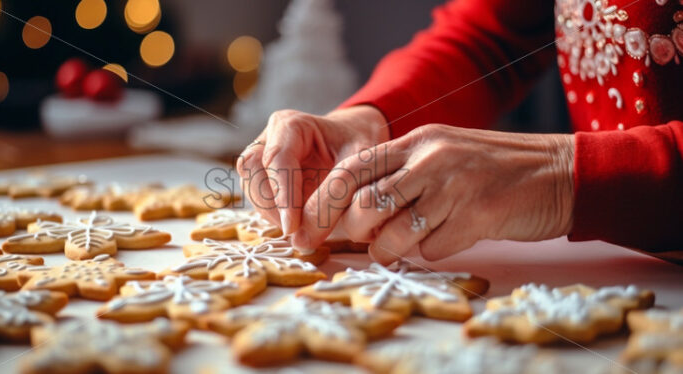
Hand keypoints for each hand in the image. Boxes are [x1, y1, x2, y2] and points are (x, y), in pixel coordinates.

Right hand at [236, 106, 388, 235]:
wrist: (355, 140)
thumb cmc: (358, 146)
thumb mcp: (360, 162)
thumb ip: (337, 193)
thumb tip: (307, 237)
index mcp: (291, 124)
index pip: (278, 159)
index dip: (283, 196)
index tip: (292, 227)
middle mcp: (269, 138)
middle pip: (254, 174)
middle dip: (273, 208)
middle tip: (298, 233)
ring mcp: (262, 157)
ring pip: (252, 189)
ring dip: (271, 215)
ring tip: (300, 231)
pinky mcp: (262, 177)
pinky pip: (258, 200)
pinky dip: (274, 217)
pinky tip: (296, 226)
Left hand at [292, 124, 574, 261]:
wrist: (559, 172)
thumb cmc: (492, 168)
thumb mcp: (441, 152)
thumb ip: (400, 172)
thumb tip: (352, 212)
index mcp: (416, 140)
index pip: (351, 170)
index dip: (322, 201)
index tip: (307, 227)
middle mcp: (430, 160)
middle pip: (364, 205)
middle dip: (350, 232)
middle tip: (355, 241)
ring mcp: (454, 188)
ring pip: (393, 235)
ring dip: (388, 249)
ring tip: (399, 245)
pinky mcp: (477, 217)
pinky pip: (432, 250)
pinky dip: (433, 251)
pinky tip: (451, 237)